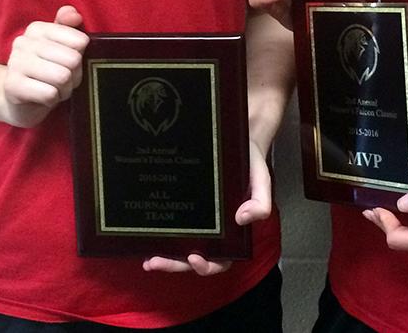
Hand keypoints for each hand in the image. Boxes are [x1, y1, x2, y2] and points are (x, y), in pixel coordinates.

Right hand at [0, 5, 87, 127]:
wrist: (15, 100)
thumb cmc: (45, 70)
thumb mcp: (59, 47)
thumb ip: (68, 27)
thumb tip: (75, 16)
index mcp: (37, 28)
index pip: (79, 41)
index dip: (81, 57)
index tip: (68, 63)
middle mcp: (23, 42)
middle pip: (73, 60)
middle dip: (74, 76)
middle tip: (63, 80)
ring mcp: (15, 63)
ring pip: (62, 77)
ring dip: (64, 89)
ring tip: (54, 88)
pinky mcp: (12, 86)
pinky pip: (50, 93)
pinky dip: (53, 100)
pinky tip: (43, 97)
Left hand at [142, 140, 271, 275]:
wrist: (238, 142)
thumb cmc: (251, 166)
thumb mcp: (261, 182)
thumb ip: (260, 202)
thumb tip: (242, 219)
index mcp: (232, 233)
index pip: (221, 260)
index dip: (207, 266)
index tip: (194, 257)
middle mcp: (213, 232)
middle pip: (193, 259)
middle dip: (174, 265)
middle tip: (156, 262)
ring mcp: (198, 221)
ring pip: (180, 248)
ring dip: (165, 257)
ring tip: (148, 259)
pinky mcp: (185, 207)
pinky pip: (174, 226)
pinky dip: (161, 234)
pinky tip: (146, 233)